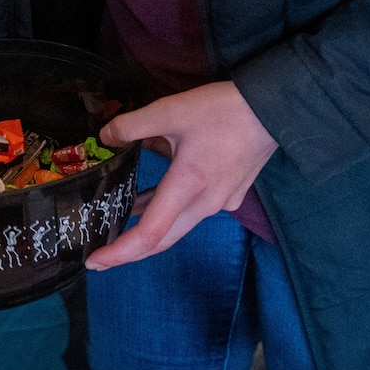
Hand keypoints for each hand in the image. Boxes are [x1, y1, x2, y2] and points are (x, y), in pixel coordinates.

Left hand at [83, 80, 277, 270]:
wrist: (274, 109)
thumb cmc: (222, 110)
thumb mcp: (169, 110)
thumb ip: (131, 125)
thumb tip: (105, 137)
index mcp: (188, 187)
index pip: (150, 234)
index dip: (120, 252)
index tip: (94, 260)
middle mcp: (206, 203)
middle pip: (164, 238)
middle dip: (129, 250)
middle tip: (99, 253)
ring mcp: (222, 201)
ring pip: (179, 223)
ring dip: (149, 224)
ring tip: (118, 220)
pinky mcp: (231, 193)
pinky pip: (194, 208)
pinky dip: (169, 206)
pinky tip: (153, 192)